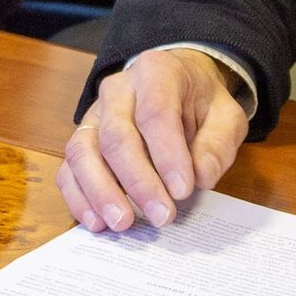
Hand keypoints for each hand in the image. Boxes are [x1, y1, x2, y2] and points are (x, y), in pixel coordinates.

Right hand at [59, 49, 252, 232]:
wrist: (178, 88)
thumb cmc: (200, 104)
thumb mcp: (226, 116)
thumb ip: (218, 145)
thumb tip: (201, 177)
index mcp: (156, 72)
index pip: (155, 112)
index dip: (167, 154)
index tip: (183, 191)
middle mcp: (117, 90)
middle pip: (116, 135)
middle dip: (138, 181)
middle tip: (162, 216)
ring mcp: (93, 115)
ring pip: (82, 151)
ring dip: (101, 192)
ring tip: (122, 223)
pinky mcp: (82, 140)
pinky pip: (68, 169)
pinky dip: (78, 197)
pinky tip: (96, 221)